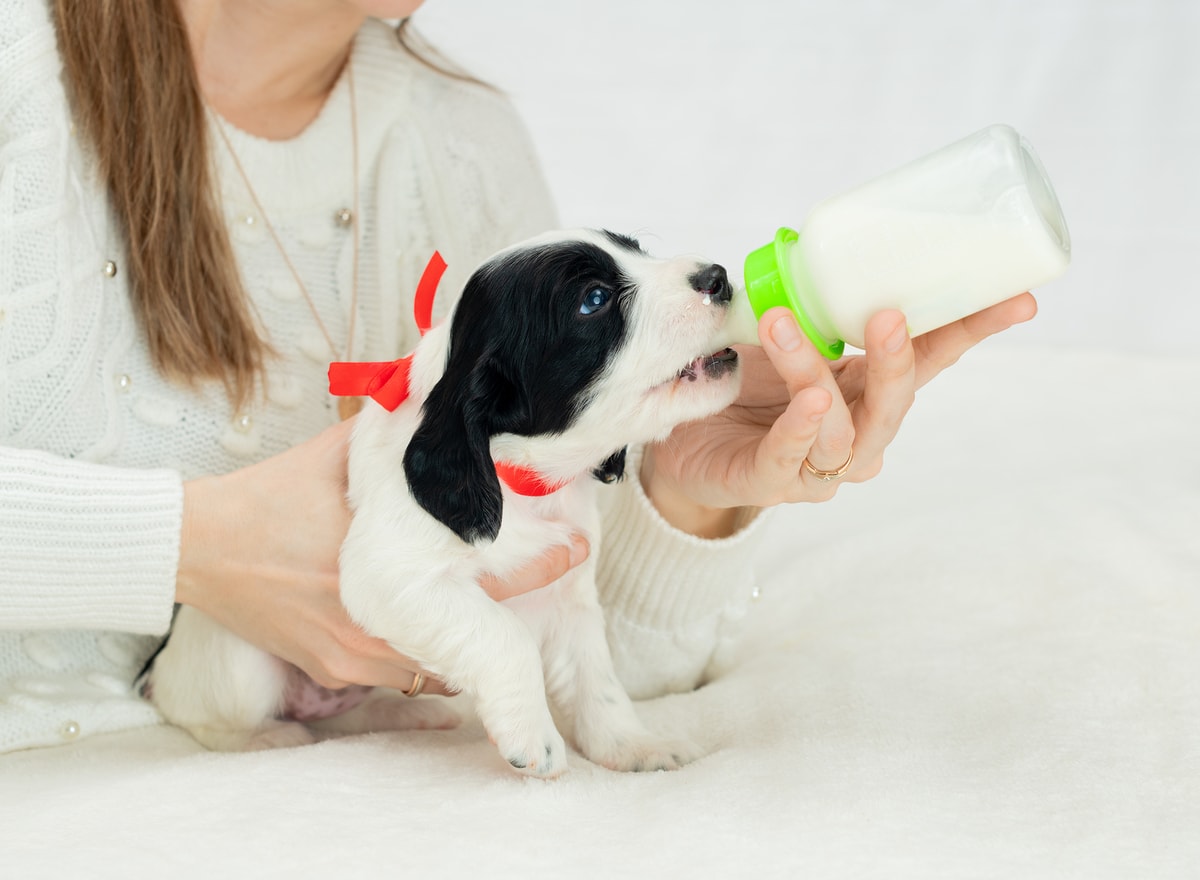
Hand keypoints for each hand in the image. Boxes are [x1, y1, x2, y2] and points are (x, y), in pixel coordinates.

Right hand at [176, 418, 588, 692]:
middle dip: (510, 615)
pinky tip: (439, 633)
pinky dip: (426, 657)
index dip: (538, 562)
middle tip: (546, 590)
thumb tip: (442, 396)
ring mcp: (356, 649)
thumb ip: (397, 432)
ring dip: (466, 642)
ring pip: (440, 662)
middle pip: (469, 630)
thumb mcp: (337, 453)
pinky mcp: (336, 669)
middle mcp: (376, 609)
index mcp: (386, 552)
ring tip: (494, 618)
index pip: (485, 569)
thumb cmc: (271, 495)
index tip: (576, 548)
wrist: (200, 547)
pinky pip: (403, 675)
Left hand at [642, 294, 1037, 535]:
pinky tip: (807, 404)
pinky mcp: (766, 483)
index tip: (1019, 298)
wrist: (678, 443)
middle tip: (889, 315)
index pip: (930, 361)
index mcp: (866, 391)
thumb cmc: (736, 385)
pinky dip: (799, 430)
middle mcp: (854, 433)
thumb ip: (800, 298)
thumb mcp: (776, 332)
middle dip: (900, 360)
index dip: (971, 331)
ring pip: (840, 428)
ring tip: (787, 329)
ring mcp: (815, 466)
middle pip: (896, 404)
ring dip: (814, 376)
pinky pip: (789, 458)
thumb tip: (807, 237)